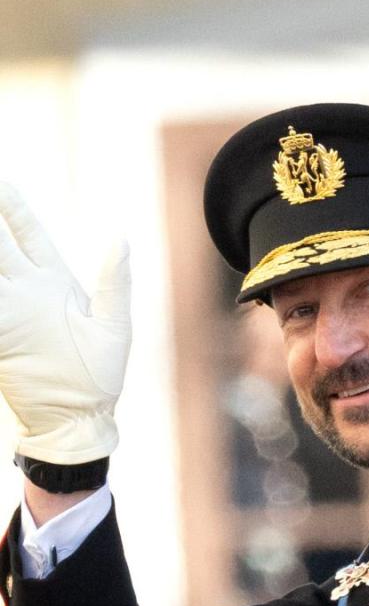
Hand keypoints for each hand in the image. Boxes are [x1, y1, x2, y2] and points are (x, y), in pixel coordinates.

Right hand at [0, 182, 130, 463]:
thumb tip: (120, 237)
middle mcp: (24, 293)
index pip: (26, 233)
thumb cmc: (102, 379)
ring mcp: (6, 316)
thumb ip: (114, 283)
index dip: (11, 207)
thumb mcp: (113, 328)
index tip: (1, 180)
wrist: (78, 425)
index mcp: (53, 283)